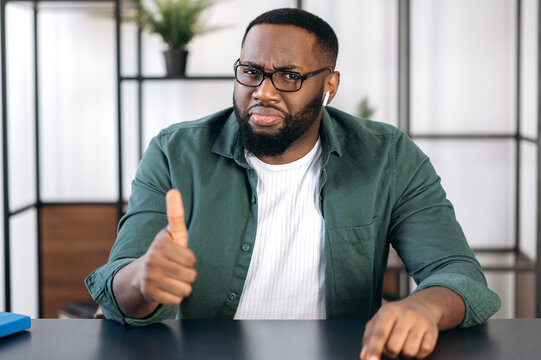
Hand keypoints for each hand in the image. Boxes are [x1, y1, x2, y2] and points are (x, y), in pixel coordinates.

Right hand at [133, 189, 196, 306]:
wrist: (141, 276)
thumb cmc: (164, 253)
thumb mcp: (171, 234)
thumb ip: (175, 214)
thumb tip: (173, 190)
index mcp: (161, 243)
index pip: (191, 259)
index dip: (189, 260)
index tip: (179, 256)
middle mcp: (153, 259)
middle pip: (190, 275)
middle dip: (187, 275)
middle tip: (175, 270)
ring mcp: (149, 277)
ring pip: (185, 289)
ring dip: (182, 287)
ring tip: (172, 279)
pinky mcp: (149, 293)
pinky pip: (176, 300)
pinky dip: (175, 298)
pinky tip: (166, 289)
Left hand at [360, 297, 438, 359]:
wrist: (420, 306)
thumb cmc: (394, 317)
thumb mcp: (378, 321)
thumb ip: (369, 339)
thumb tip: (364, 356)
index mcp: (389, 311)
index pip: (380, 333)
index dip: (374, 349)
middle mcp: (406, 315)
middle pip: (393, 347)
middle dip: (390, 352)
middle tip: (392, 344)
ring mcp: (421, 323)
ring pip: (408, 352)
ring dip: (404, 353)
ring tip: (404, 342)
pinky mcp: (432, 332)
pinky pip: (422, 353)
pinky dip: (417, 354)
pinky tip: (415, 343)